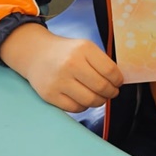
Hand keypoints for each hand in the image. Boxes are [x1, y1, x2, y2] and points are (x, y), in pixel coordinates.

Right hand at [0, 23, 122, 112]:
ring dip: (100, 101)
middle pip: (101, 87)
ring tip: (100, 97)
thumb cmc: (66, 52)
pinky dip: (84, 107)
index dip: (118, 80)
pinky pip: (75, 108)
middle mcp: (71, 64)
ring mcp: (59, 81)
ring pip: (89, 100)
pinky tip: (85, 100)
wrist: (36, 53)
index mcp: (83, 49)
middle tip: (112, 92)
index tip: (119, 82)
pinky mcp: (49, 95)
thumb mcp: (85, 47)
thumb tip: (118, 80)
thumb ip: (101, 61)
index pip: (110, 70)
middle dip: (111, 92)